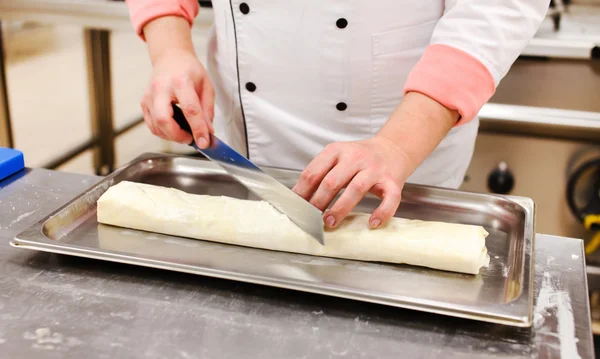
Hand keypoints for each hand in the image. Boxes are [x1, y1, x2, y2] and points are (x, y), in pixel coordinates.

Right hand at [140, 16, 214, 147]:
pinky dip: (163, 132)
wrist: (170, 58)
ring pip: (156, 125)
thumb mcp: (206, 86)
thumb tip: (208, 132)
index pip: (190, 109)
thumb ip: (208, 110)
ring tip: (184, 133)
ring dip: (171, 136)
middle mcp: (161, 88)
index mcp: (180, 81)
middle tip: (190, 138)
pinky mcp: (144, 102)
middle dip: (178, 135)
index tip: (204, 143)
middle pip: (164, 119)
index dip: (198, 129)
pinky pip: (151, 125)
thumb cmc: (189, 71)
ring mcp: (149, 95)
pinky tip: (174, 129)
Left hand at [292, 136, 411, 228]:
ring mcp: (375, 169)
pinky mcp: (393, 181)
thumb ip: (320, 173)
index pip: (313, 172)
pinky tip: (372, 223)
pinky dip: (382, 212)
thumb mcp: (337, 158)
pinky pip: (390, 198)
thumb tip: (299, 198)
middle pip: (332, 181)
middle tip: (311, 218)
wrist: (393, 149)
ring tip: (330, 222)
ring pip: (356, 189)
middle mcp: (356, 157)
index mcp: (337, 151)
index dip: (302, 192)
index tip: (296, 207)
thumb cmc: (360, 158)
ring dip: (341, 208)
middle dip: (319, 202)